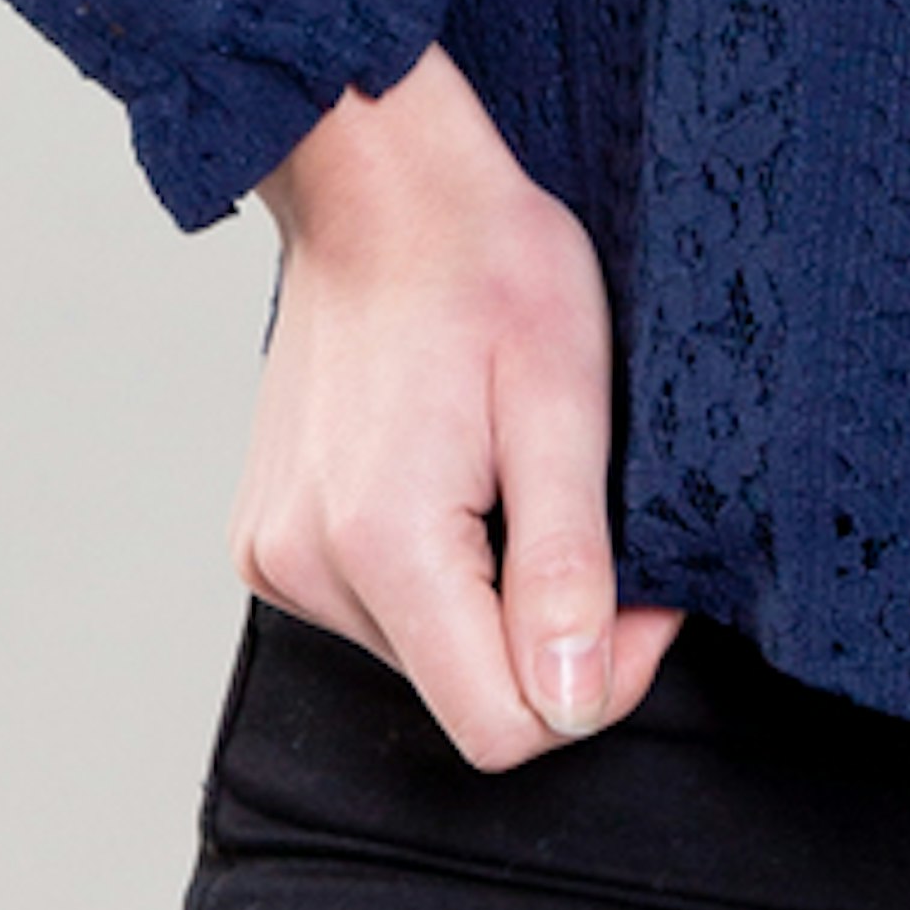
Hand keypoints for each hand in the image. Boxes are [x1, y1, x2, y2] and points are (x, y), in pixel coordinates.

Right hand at [232, 44, 683, 770]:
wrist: (378, 183)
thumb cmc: (484, 262)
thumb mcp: (563, 402)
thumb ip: (568, 565)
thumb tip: (576, 700)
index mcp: (383, 543)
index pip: (504, 727)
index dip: (599, 680)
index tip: (640, 588)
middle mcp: (307, 568)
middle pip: (465, 695)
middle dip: (547, 633)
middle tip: (582, 510)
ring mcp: (275, 557)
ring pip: (426, 657)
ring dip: (490, 598)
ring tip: (506, 473)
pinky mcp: (269, 542)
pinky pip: (378, 611)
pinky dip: (436, 571)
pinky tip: (449, 477)